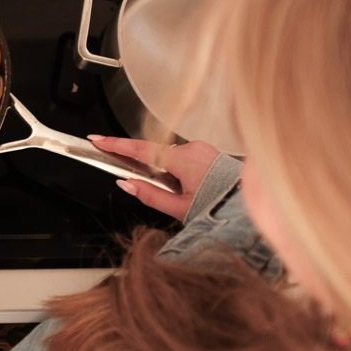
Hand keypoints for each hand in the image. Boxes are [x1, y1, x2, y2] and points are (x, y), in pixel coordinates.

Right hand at [88, 135, 218, 221]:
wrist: (254, 209)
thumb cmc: (222, 210)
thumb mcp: (180, 209)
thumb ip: (149, 195)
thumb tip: (126, 184)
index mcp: (183, 159)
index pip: (140, 150)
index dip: (115, 145)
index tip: (96, 140)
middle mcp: (193, 148)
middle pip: (155, 153)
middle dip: (148, 169)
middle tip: (152, 188)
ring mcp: (203, 148)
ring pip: (171, 157)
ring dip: (167, 173)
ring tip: (183, 197)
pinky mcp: (210, 153)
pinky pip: (185, 157)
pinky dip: (179, 170)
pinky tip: (190, 189)